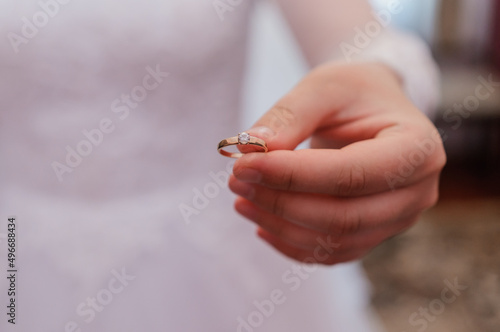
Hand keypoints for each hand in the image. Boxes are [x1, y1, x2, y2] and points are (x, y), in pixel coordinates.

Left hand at [229, 62, 445, 264]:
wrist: (373, 111)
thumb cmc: (353, 92)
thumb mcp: (323, 86)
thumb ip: (289, 115)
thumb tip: (250, 148)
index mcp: (416, 148)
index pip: (350, 175)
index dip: (293, 176)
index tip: (244, 164)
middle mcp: (417, 191)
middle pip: (344, 216)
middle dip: (282, 202)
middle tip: (236, 181)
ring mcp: (398, 219)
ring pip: (334, 241)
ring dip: (280, 224)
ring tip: (241, 199)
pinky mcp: (374, 233)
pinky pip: (331, 252)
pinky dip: (291, 243)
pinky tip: (261, 222)